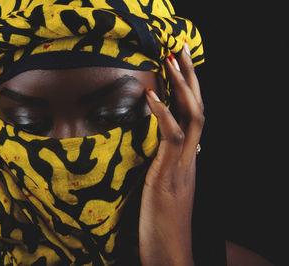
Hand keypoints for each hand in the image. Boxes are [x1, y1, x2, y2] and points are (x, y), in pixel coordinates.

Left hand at [139, 44, 204, 265]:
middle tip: (179, 49)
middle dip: (190, 76)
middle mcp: (190, 157)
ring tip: (171, 59)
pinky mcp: (170, 173)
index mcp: (187, 158)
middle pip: (198, 107)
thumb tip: (160, 149)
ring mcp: (183, 164)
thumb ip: (165, 165)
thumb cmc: (161, 222)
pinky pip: (172, 136)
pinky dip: (163, 113)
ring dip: (183, 85)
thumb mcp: (163, 187)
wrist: (170, 252)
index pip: (192, 116)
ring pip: (194, 115)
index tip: (177, 66)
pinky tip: (151, 94)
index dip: (187, 89)